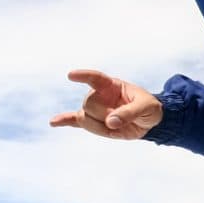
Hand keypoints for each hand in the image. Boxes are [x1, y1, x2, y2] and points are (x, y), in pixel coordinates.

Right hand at [49, 70, 164, 139]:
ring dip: (99, 127)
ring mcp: (95, 109)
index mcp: (111, 85)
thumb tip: (110, 122)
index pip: (95, 78)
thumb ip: (129, 113)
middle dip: (104, 115)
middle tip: (123, 118)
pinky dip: (65, 122)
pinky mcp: (94, 122)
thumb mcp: (146, 108)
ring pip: (84, 118)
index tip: (71, 75)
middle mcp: (99, 95)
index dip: (83, 76)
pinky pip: (76, 121)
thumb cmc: (149, 109)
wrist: (149, 122)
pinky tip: (54, 122)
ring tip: (116, 126)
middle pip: (88, 104)